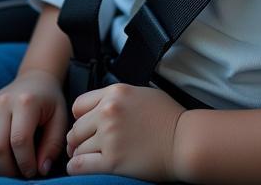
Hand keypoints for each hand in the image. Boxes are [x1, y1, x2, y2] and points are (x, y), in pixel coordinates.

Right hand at [0, 68, 68, 178]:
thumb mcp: (60, 119)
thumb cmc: (49, 102)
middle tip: (18, 175)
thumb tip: (40, 170)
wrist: (36, 78)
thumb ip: (53, 145)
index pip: (19, 141)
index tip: (33, 172)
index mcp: (25, 102)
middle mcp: (2, 103)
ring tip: (2, 172)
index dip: (25, 164)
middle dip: (7, 171)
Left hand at [65, 82, 186, 179]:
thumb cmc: (168, 118)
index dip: (80, 118)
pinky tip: (81, 168)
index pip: (79, 105)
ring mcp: (109, 137)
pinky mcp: (112, 161)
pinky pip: (80, 165)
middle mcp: (109, 112)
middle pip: (76, 128)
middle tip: (84, 145)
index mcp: (115, 93)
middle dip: (78, 139)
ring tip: (88, 157)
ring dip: (80, 154)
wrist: (184, 140)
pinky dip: (76, 168)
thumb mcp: (141, 93)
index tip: (85, 126)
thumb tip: (99, 109)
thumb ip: (117, 98)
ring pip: (77, 148)